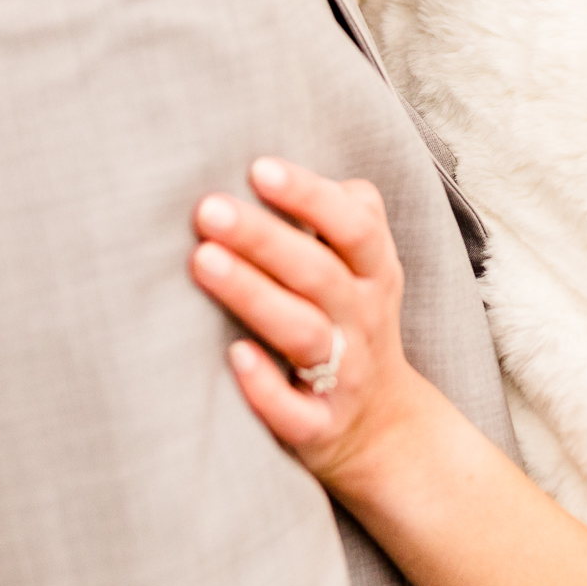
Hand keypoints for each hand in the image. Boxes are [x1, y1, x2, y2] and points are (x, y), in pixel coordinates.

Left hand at [190, 157, 438, 497]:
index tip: (258, 168)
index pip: (353, 225)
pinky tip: (233, 358)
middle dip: (264, 238)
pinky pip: (296, 411)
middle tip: (208, 208)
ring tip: (203, 262)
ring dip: (255, 296)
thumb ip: (336, 214)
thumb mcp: (365, 265)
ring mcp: (346, 373)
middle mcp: (363, 317)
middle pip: (318, 273)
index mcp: (373, 272)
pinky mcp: (321, 426)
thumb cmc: (351, 319)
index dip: (310, 196)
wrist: (383, 426)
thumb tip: (271, 160)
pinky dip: (265, 388)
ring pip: (304, 334)